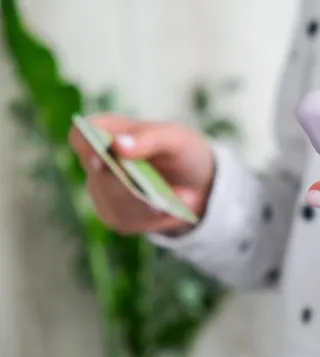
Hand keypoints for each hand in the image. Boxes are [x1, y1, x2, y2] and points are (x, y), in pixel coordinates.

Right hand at [70, 114, 214, 234]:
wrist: (200, 183)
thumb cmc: (181, 151)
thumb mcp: (176, 138)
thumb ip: (149, 137)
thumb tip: (118, 146)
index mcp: (108, 132)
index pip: (81, 135)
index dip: (86, 146)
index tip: (102, 159)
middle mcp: (99, 163)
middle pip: (100, 178)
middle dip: (130, 187)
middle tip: (158, 194)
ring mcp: (104, 193)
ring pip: (116, 205)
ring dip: (151, 205)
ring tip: (185, 197)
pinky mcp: (118, 217)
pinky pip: (131, 222)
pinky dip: (159, 217)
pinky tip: (178, 209)